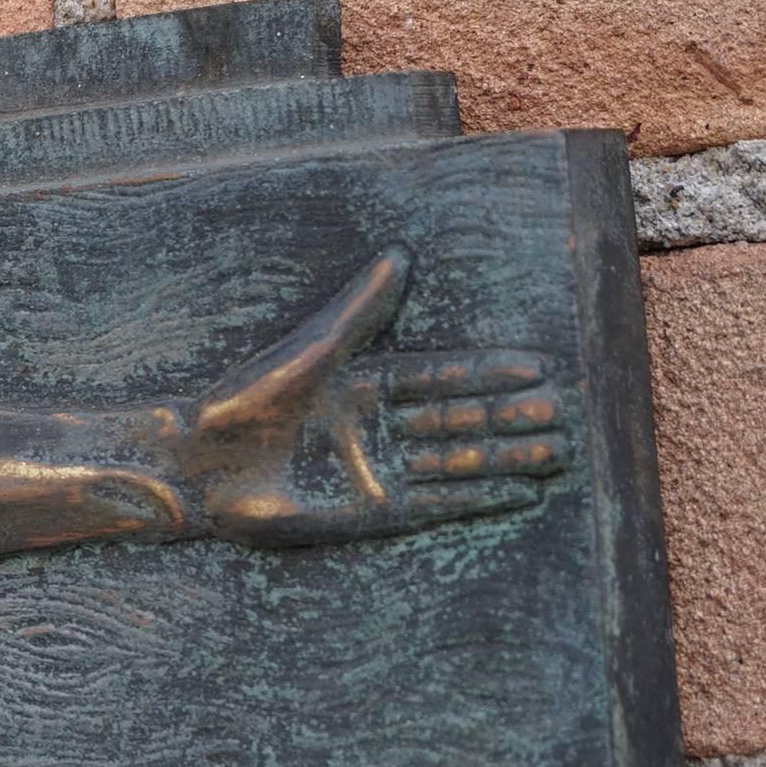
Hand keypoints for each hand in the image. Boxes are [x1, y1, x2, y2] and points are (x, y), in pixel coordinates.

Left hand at [182, 249, 567, 546]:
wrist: (202, 468)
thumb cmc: (245, 401)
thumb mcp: (311, 350)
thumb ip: (361, 308)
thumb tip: (400, 254)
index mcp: (363, 384)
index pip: (442, 376)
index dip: (487, 372)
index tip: (536, 365)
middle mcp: (378, 429)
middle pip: (458, 420)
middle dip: (509, 417)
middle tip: (564, 410)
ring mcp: (379, 471)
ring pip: (457, 461)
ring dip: (506, 457)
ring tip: (558, 448)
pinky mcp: (373, 512)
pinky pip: (438, 504)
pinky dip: (479, 497)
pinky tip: (521, 491)